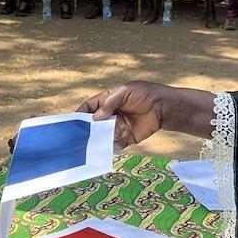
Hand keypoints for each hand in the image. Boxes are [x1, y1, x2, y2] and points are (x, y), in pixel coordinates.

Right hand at [77, 82, 214, 148]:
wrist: (164, 107)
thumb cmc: (145, 94)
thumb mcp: (125, 92)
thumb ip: (110, 103)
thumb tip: (95, 117)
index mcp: (107, 101)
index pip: (89, 107)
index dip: (81, 113)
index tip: (74, 122)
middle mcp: (110, 115)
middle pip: (93, 124)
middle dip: (88, 129)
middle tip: (81, 136)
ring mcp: (117, 127)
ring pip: (103, 135)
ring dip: (100, 138)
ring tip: (97, 141)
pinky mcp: (126, 138)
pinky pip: (115, 144)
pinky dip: (112, 146)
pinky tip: (111, 145)